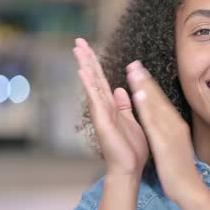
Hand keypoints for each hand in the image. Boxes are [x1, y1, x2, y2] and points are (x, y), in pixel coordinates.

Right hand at [73, 38, 148, 175]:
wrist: (130, 168)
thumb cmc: (131, 148)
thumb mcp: (131, 121)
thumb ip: (124, 105)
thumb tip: (120, 89)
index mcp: (112, 106)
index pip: (102, 80)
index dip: (96, 63)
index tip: (89, 47)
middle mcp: (104, 107)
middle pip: (94, 78)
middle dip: (87, 59)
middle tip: (78, 40)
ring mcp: (101, 114)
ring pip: (92, 85)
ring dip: (85, 66)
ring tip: (78, 49)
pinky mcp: (102, 122)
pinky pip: (95, 101)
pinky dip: (89, 86)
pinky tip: (82, 73)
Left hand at [125, 60, 202, 201]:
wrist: (189, 188)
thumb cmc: (180, 169)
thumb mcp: (174, 145)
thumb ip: (168, 131)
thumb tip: (162, 121)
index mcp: (175, 125)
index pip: (161, 102)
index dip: (149, 85)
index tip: (140, 71)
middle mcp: (174, 124)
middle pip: (158, 99)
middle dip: (145, 80)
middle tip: (134, 62)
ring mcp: (171, 132)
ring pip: (155, 105)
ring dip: (144, 86)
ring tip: (134, 71)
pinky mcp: (165, 142)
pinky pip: (153, 122)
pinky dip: (146, 107)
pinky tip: (139, 95)